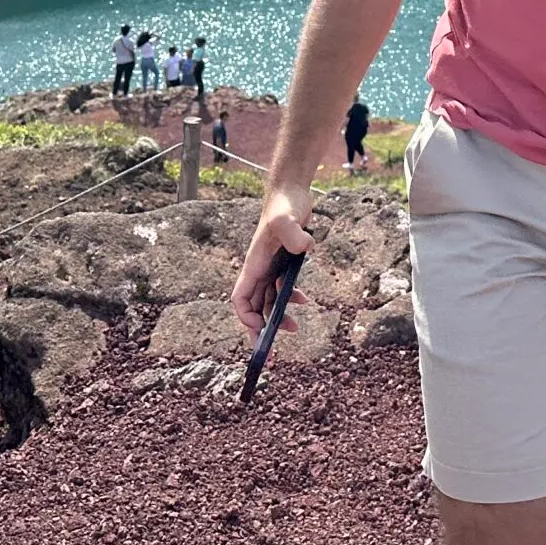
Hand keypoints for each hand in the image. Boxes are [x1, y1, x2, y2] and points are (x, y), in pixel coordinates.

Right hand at [232, 189, 314, 334]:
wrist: (291, 192)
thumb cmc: (284, 204)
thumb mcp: (287, 218)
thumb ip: (292, 232)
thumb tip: (304, 248)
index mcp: (253, 265)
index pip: (240, 300)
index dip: (246, 319)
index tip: (261, 332)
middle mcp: (258, 269)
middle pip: (253, 308)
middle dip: (261, 330)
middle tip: (272, 352)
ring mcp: (270, 267)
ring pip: (268, 301)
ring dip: (277, 317)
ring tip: (294, 328)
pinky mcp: (282, 263)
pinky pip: (281, 289)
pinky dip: (290, 298)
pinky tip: (305, 301)